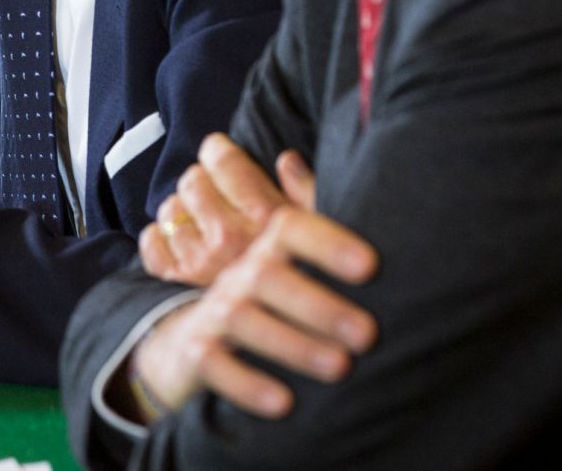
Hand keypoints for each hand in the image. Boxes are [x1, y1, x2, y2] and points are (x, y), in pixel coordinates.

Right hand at [128, 206, 377, 418]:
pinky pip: (213, 364)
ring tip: (340, 367)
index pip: (289, 227)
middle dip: (319, 303)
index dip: (326, 241)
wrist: (190, 334)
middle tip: (368, 333)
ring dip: (292, 344)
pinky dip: (247, 384)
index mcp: (262, 241)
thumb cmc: (257, 290)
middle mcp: (235, 270)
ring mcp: (212, 309)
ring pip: (242, 318)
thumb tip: (291, 158)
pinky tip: (285, 403)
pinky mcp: (195, 351)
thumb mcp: (275, 249)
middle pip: (268, 273)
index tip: (371, 266)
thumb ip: (296, 206)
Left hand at [140, 134, 315, 286]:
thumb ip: (305, 194)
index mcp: (262, 218)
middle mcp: (225, 236)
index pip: (224, 162)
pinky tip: (181, 242)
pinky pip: (152, 244)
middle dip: (201, 179)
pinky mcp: (175, 284)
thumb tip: (286, 160)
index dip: (218, 150)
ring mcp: (196, 261)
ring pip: (170, 210)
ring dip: (182, 210)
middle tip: (215, 191)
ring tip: (201, 221)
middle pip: (192, 181)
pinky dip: (160, 238)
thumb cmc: (307, 287)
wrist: (275, 359)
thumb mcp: (320, 237)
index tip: (221, 153)